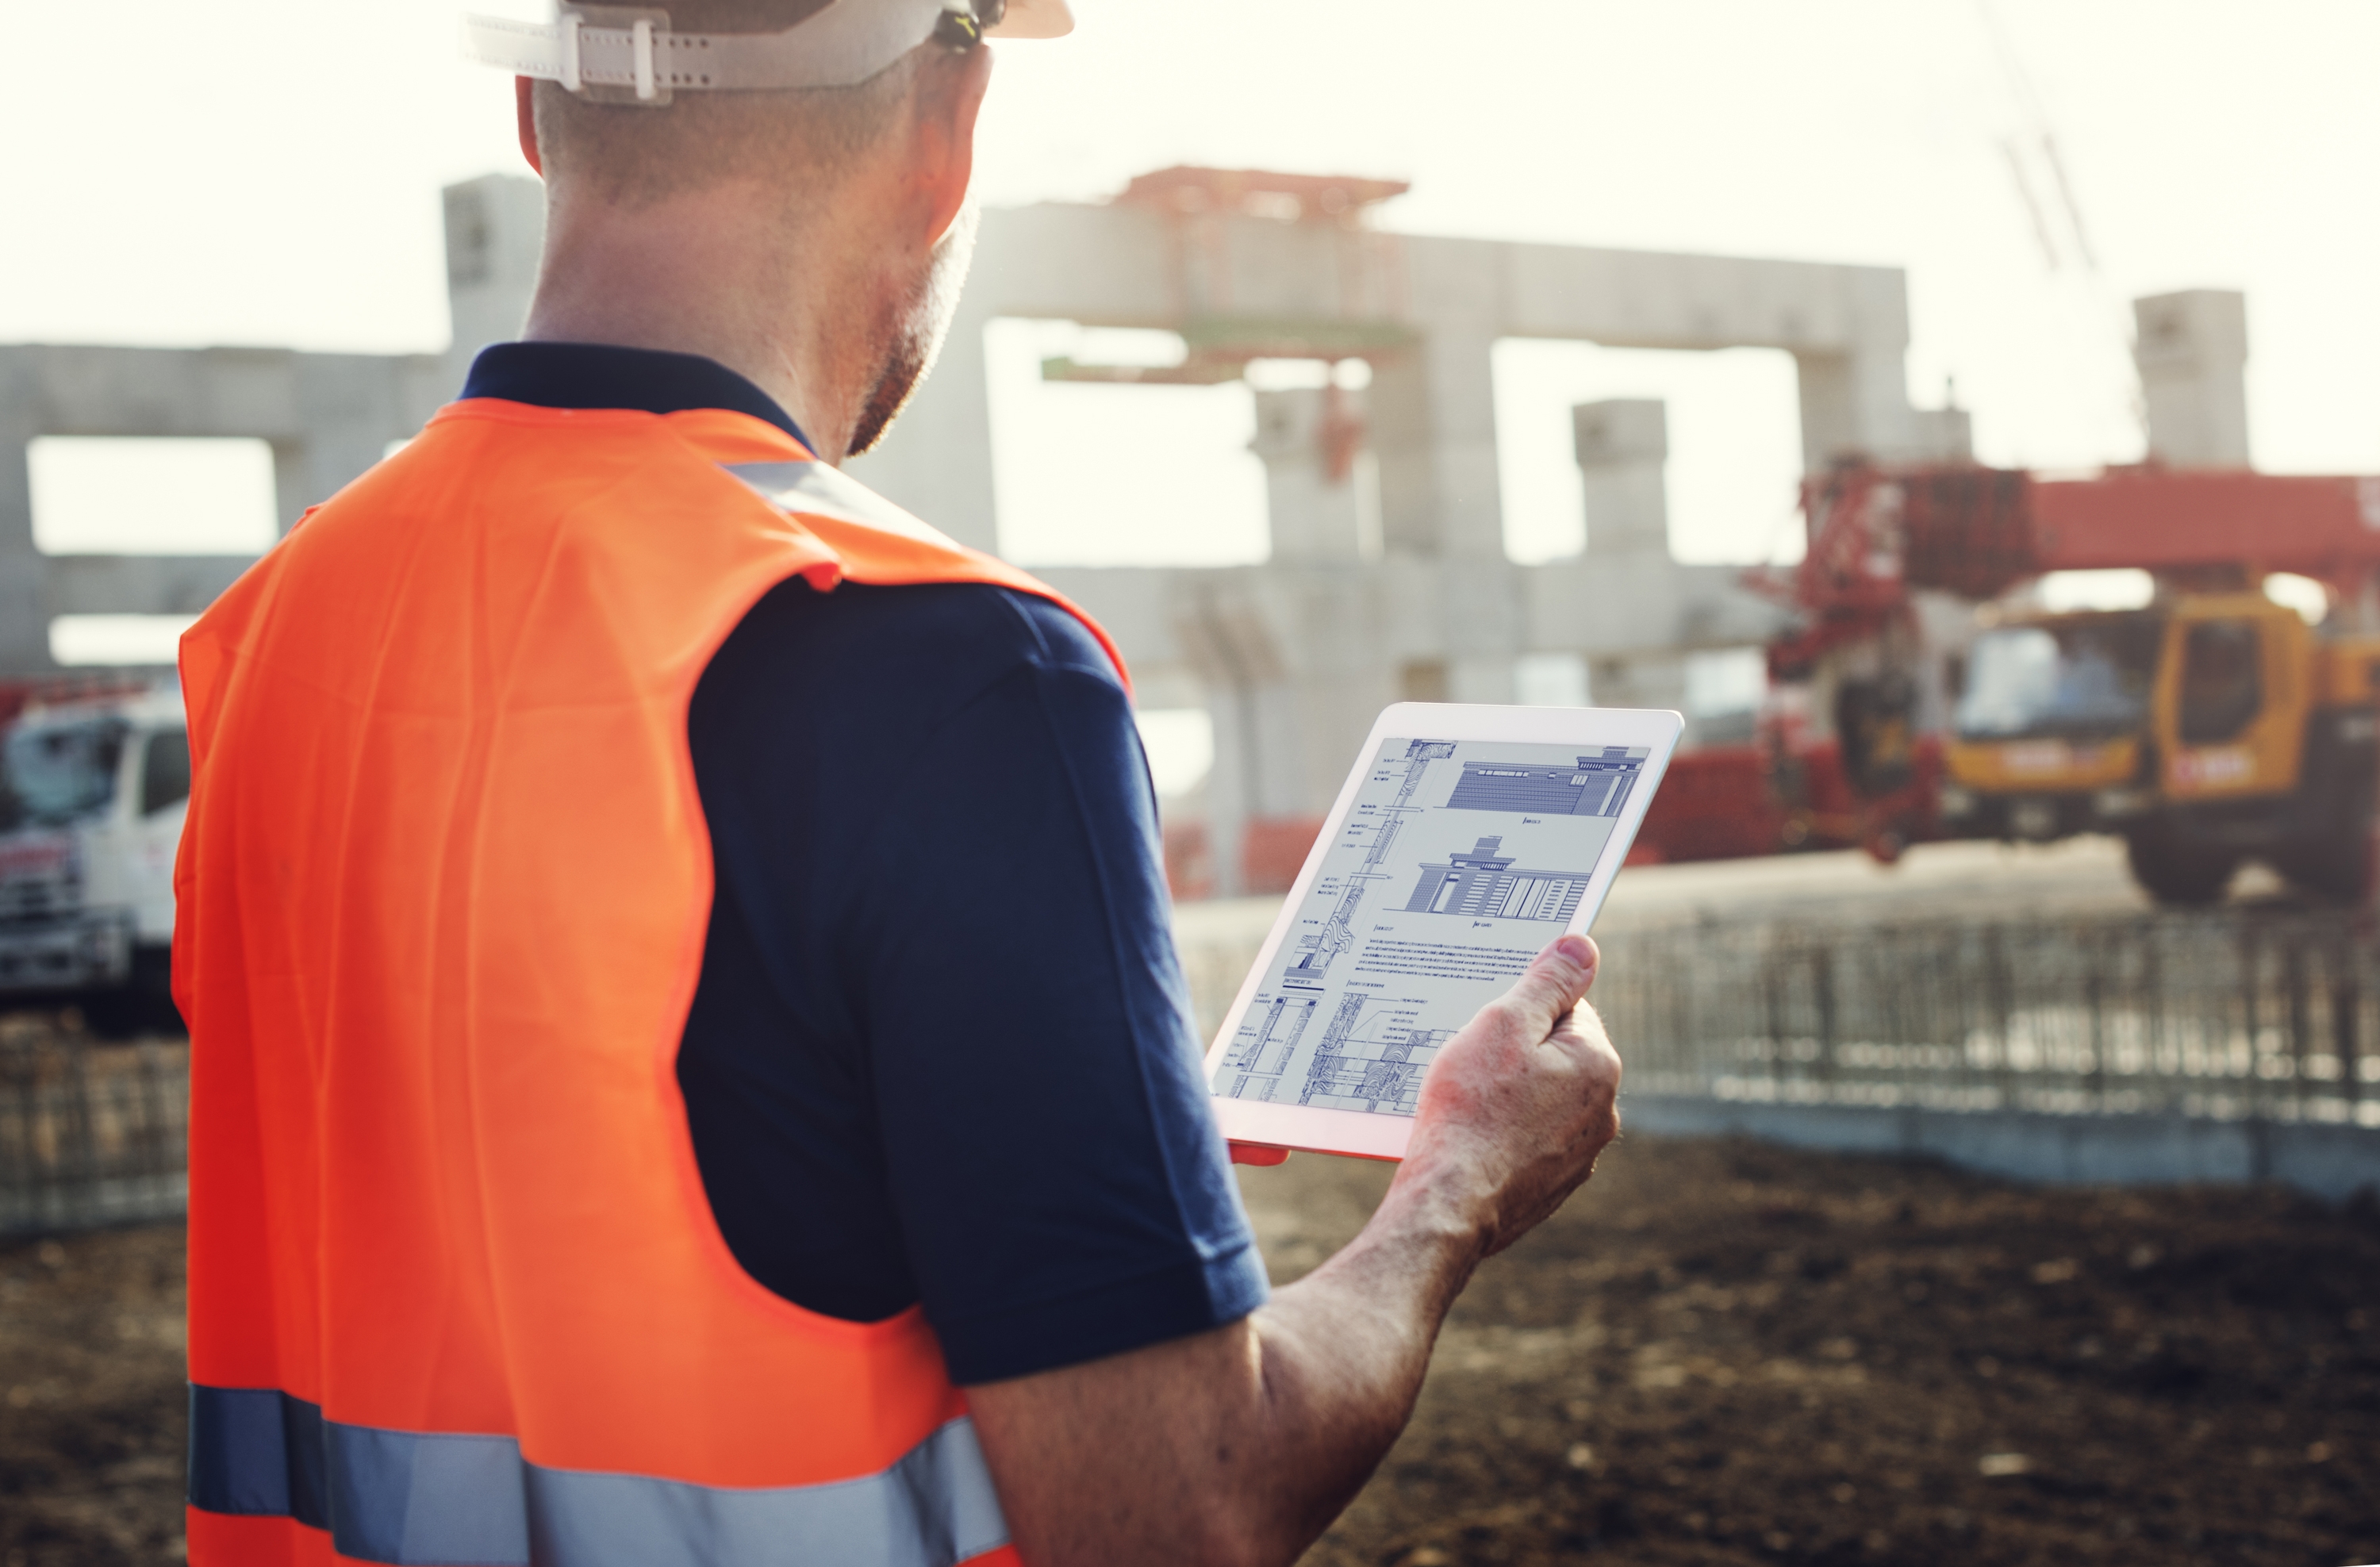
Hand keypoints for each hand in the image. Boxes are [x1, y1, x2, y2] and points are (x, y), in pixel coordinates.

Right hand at [1397, 934, 1620, 1257]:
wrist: (1450, 1203)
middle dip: (1516, 1054)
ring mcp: (1579, 1154)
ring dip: (1510, 1095)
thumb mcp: (1503, 1025)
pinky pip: (1528, 1141)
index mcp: (1598, 1064)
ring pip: (1542, 1100)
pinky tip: (1471, 1138)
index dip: (1522, 1011)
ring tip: (1467, 1104)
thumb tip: (1583, 947)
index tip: (1488, 1026)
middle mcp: (1601, 1111)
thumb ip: (1548, 982)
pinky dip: (1504, 1134)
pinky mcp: (1551, 1185)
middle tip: (1471, 1064)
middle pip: (1556, 1056)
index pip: (1568, 1009)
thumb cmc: (1471, 1110)